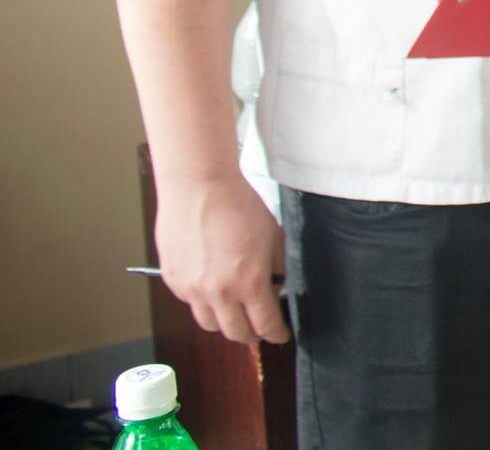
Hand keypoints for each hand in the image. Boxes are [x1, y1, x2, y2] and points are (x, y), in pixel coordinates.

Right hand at [154, 175, 288, 343]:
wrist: (199, 188)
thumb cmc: (237, 206)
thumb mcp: (273, 237)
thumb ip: (276, 270)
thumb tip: (276, 289)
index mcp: (248, 283)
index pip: (265, 325)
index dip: (277, 334)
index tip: (281, 334)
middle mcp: (217, 292)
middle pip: (236, 334)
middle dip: (252, 335)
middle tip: (260, 327)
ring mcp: (192, 289)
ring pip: (210, 324)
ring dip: (226, 323)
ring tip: (236, 310)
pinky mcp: (173, 281)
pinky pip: (191, 305)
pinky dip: (204, 303)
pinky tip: (214, 287)